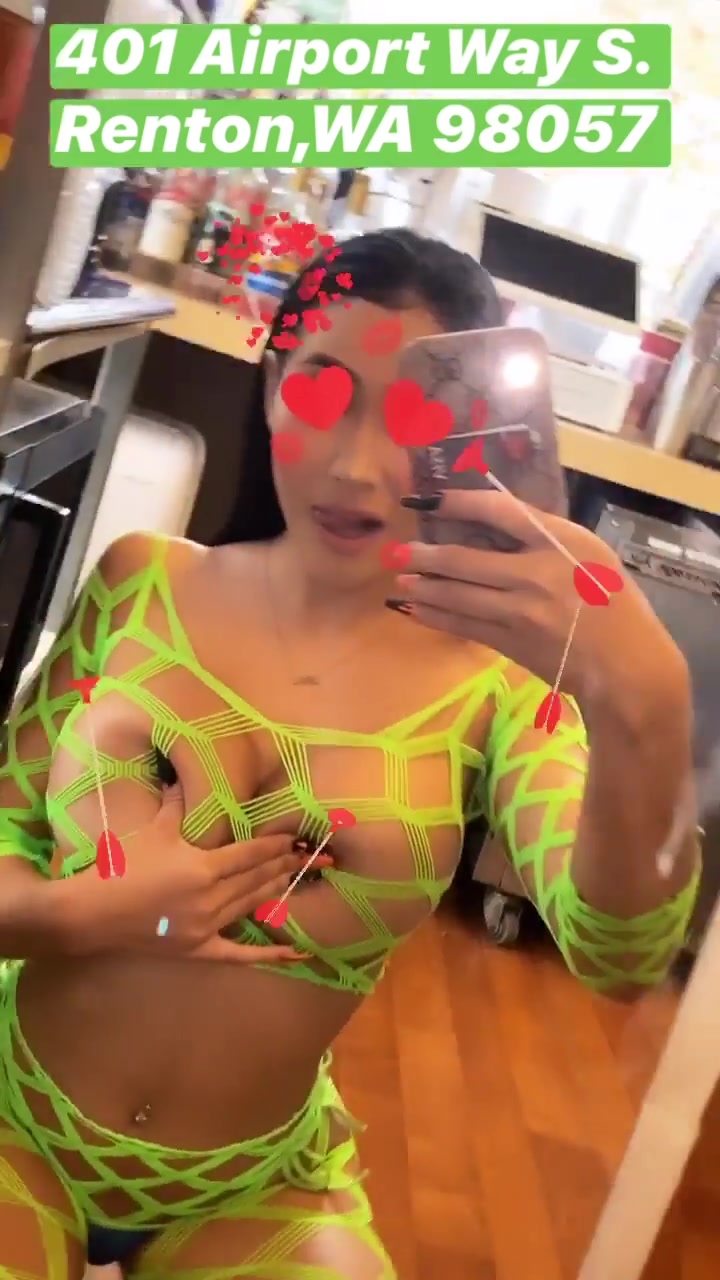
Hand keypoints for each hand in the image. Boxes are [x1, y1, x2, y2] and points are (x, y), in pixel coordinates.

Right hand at [59, 785, 320, 963]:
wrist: (93, 913)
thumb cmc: (122, 868)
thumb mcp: (154, 831)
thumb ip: (174, 805)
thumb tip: (180, 778)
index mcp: (203, 867)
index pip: (250, 854)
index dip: (275, 846)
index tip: (294, 838)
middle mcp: (211, 898)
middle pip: (257, 878)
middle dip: (284, 865)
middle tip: (310, 855)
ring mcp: (207, 927)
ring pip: (252, 905)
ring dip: (277, 889)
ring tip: (298, 876)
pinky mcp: (199, 950)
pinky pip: (240, 954)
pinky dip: (270, 955)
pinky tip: (296, 954)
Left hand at [396, 490, 686, 707]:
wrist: (625, 663)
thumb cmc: (613, 601)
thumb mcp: (589, 552)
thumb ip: (545, 535)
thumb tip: (494, 520)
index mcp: (558, 541)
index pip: (497, 511)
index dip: (456, 501)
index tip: (426, 499)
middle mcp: (534, 572)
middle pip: (463, 559)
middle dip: (423, 555)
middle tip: (394, 552)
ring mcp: (519, 611)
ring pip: (456, 595)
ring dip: (422, 588)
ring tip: (398, 581)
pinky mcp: (510, 642)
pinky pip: (462, 625)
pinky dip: (435, 616)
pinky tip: (415, 610)